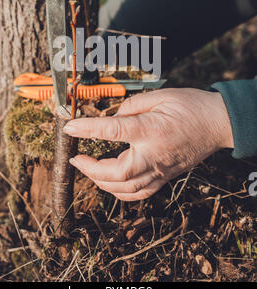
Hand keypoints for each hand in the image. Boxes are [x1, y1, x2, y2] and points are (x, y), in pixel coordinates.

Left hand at [64, 88, 233, 200]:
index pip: (113, 130)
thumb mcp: (161, 95)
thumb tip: (113, 117)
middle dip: (90, 169)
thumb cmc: (191, 106)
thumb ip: (132, 105)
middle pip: (117, 173)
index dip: (87, 129)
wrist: (219, 124)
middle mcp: (154, 155)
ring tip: (89, 169)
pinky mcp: (165, 177)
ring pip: (126, 189)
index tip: (70, 128)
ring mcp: (161, 170)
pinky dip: (121, 192)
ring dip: (102, 182)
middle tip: (75, 158)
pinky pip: (140, 193)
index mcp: (152, 130)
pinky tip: (110, 183)